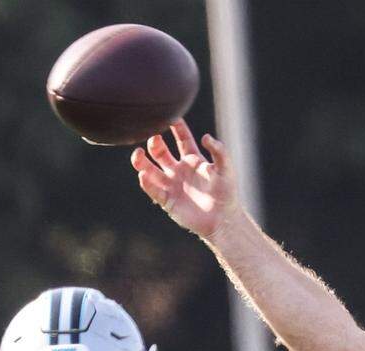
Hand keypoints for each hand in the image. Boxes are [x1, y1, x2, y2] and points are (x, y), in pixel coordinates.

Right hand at [130, 119, 239, 239]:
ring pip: (150, 169)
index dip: (176, 127)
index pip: (181, 139)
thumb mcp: (226, 169)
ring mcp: (171, 185)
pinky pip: (153, 189)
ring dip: (142, 161)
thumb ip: (219, 151)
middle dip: (154, 143)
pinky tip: (143, 175)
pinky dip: (146, 182)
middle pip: (160, 152)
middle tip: (153, 137)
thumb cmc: (227, 193)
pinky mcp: (167, 200)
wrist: (223, 219)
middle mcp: (179, 170)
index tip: (169, 115)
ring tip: (138, 153)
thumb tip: (206, 136)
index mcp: (193, 160)